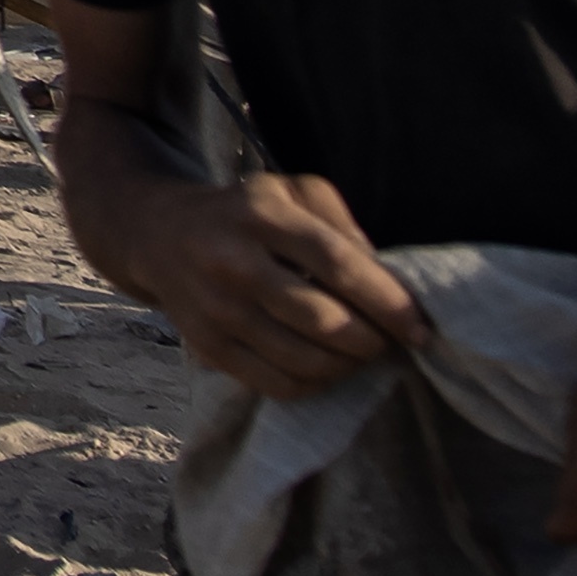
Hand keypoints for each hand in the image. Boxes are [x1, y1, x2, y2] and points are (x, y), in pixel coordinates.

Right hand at [98, 164, 424, 396]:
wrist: (156, 234)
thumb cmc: (244, 211)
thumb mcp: (290, 192)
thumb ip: (342, 225)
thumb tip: (388, 283)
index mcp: (260, 214)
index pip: (335, 262)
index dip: (386, 299)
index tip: (420, 326)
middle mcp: (233, 262)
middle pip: (320, 319)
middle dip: (370, 340)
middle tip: (391, 342)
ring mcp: (215, 308)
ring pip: (301, 359)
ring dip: (348, 366)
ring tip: (363, 354)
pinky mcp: (207, 345)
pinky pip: (275, 383)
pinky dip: (316, 384)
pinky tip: (329, 368)